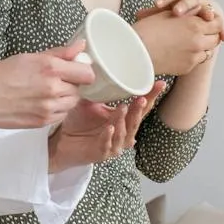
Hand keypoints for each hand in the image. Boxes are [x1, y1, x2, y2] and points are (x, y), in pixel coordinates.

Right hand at [0, 43, 93, 128]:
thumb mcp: (29, 56)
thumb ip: (59, 52)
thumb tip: (81, 46)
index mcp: (50, 68)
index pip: (87, 73)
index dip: (83, 70)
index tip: (76, 69)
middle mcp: (53, 89)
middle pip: (80, 88)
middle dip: (72, 83)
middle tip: (56, 79)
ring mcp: (49, 108)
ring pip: (73, 102)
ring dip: (66, 97)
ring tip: (47, 91)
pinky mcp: (43, 122)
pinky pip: (62, 114)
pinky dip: (57, 109)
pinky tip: (42, 102)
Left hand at [48, 83, 164, 170]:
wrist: (63, 141)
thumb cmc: (79, 123)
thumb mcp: (90, 103)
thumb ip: (99, 91)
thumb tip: (99, 70)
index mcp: (124, 119)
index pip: (142, 108)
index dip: (152, 96)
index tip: (161, 83)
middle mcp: (123, 133)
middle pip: (136, 121)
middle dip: (140, 109)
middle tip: (142, 97)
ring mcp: (114, 145)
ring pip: (124, 133)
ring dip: (124, 120)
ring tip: (123, 107)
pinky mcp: (101, 154)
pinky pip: (107, 145)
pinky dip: (109, 136)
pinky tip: (109, 128)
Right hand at [131, 9, 221, 75]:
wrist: (134, 51)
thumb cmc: (147, 30)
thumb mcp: (168, 15)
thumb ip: (188, 14)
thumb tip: (199, 13)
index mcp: (194, 25)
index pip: (217, 23)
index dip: (214, 22)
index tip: (210, 21)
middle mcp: (198, 41)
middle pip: (215, 38)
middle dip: (210, 35)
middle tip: (202, 32)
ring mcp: (193, 56)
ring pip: (207, 51)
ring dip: (202, 46)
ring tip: (190, 43)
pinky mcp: (187, 67)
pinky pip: (196, 61)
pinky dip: (192, 56)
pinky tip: (180, 52)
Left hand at [141, 0, 223, 39]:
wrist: (194, 18)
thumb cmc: (175, 17)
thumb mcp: (164, 13)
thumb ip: (153, 14)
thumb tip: (138, 16)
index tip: (156, 5)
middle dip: (185, 4)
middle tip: (177, 12)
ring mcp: (207, 7)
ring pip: (207, 8)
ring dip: (207, 13)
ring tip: (208, 17)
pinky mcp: (216, 19)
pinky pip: (220, 25)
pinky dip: (222, 30)